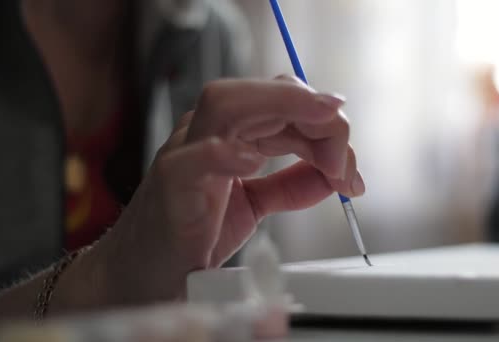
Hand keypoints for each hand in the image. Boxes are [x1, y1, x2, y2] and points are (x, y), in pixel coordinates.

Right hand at [93, 76, 365, 306]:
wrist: (149, 273)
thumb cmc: (192, 232)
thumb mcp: (253, 205)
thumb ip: (290, 186)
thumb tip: (334, 175)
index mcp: (227, 134)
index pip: (279, 103)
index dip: (320, 123)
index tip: (349, 164)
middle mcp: (206, 134)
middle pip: (261, 95)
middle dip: (312, 113)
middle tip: (344, 153)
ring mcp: (184, 154)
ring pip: (225, 105)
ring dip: (282, 111)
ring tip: (319, 141)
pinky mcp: (170, 186)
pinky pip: (192, 159)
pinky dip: (223, 154)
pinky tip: (252, 162)